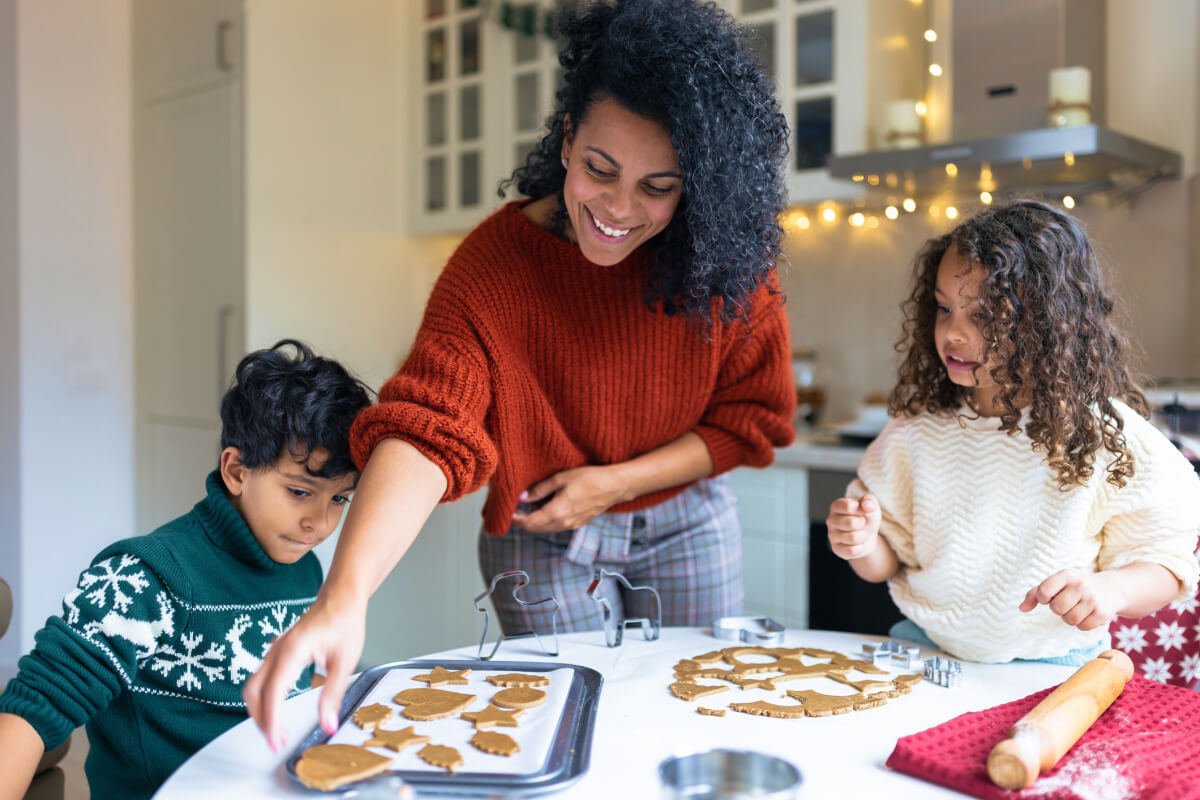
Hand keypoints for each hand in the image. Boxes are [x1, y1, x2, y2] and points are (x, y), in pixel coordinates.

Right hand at [243, 594, 365, 752]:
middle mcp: (277, 650)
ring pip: (253, 686)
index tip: (277, 741)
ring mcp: (274, 650)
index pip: (273, 692)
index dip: (272, 720)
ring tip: (276, 731)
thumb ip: (333, 694)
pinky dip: (263, 699)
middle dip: (261, 720)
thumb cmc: (344, 621)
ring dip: (260, 711)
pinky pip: (261, 679)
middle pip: (254, 691)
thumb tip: (328, 724)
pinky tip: (276, 711)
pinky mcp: (278, 652)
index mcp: (292, 650)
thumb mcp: (345, 661)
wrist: (341, 597)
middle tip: (276, 742)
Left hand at [511, 466, 627, 531]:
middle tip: (515, 509)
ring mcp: (572, 525)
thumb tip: (522, 498)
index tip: (508, 511)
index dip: (517, 519)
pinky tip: (545, 508)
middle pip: (536, 528)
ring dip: (535, 521)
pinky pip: (557, 526)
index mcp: (557, 513)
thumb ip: (540, 490)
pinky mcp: (579, 523)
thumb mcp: (561, 478)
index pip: (530, 523)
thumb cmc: (590, 478)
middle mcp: (564, 523)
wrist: (615, 485)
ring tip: (528, 508)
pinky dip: (547, 521)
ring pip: (547, 528)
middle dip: (523, 521)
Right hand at [826, 494, 881, 559]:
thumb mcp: (871, 506)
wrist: (868, 536)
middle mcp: (831, 520)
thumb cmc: (866, 518)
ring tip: (861, 534)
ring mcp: (832, 536)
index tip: (864, 511)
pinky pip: (852, 551)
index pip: (848, 507)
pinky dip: (861, 548)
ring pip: (853, 538)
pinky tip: (858, 544)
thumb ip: (870, 501)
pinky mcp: (836, 549)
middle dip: (863, 524)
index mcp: (836, 506)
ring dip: (863, 536)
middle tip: (862, 523)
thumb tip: (867, 505)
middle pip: (851, 523)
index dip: (862, 510)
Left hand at [1019, 569, 1122, 630]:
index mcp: (1066, 575)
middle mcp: (1080, 585)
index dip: (1042, 598)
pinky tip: (1087, 613)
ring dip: (1069, 617)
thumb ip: (1035, 594)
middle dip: (1058, 609)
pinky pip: (1082, 627)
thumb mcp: (1057, 583)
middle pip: (1056, 608)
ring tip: (1077, 608)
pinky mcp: (1102, 614)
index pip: (1043, 591)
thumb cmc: (1075, 586)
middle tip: (1066, 603)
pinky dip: (1082, 624)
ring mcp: (1093, 600)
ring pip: (1069, 620)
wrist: (1111, 588)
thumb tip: (1021, 609)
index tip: (1049, 597)